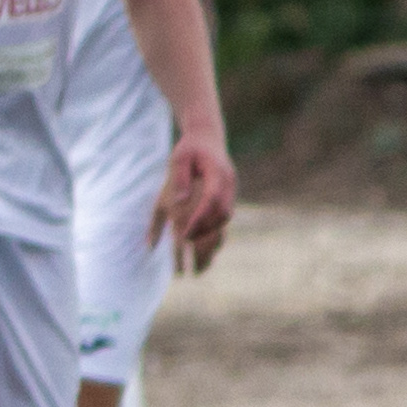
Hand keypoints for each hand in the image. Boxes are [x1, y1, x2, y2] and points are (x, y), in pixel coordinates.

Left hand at [151, 135, 236, 272]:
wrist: (208, 137)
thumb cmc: (189, 149)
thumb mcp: (178, 158)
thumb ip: (178, 180)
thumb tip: (176, 203)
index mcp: (217, 174)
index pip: (210, 201)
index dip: (198, 221)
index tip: (183, 238)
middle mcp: (228, 186)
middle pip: (221, 218)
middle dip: (207, 243)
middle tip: (193, 268)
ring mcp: (230, 193)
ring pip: (224, 224)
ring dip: (212, 246)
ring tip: (200, 269)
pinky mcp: (227, 199)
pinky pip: (224, 223)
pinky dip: (215, 238)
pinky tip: (206, 255)